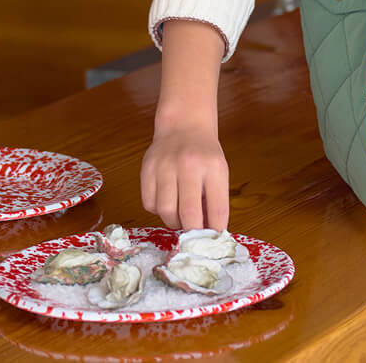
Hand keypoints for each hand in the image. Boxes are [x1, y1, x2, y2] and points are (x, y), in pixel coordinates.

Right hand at [140, 19, 227, 230]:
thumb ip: (215, 199)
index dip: (215, 229)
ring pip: (166, 211)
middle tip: (193, 236)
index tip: (213, 240)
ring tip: (179, 219)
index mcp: (214, 167)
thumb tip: (210, 234)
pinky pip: (149, 203)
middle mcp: (190, 166)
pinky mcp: (147, 169)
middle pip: (190, 213)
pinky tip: (167, 202)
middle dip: (193, 231)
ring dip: (173, 222)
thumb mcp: (218, 171)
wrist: (184, 125)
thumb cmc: (205, 154)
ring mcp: (166, 167)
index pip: (217, 207)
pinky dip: (158, 210)